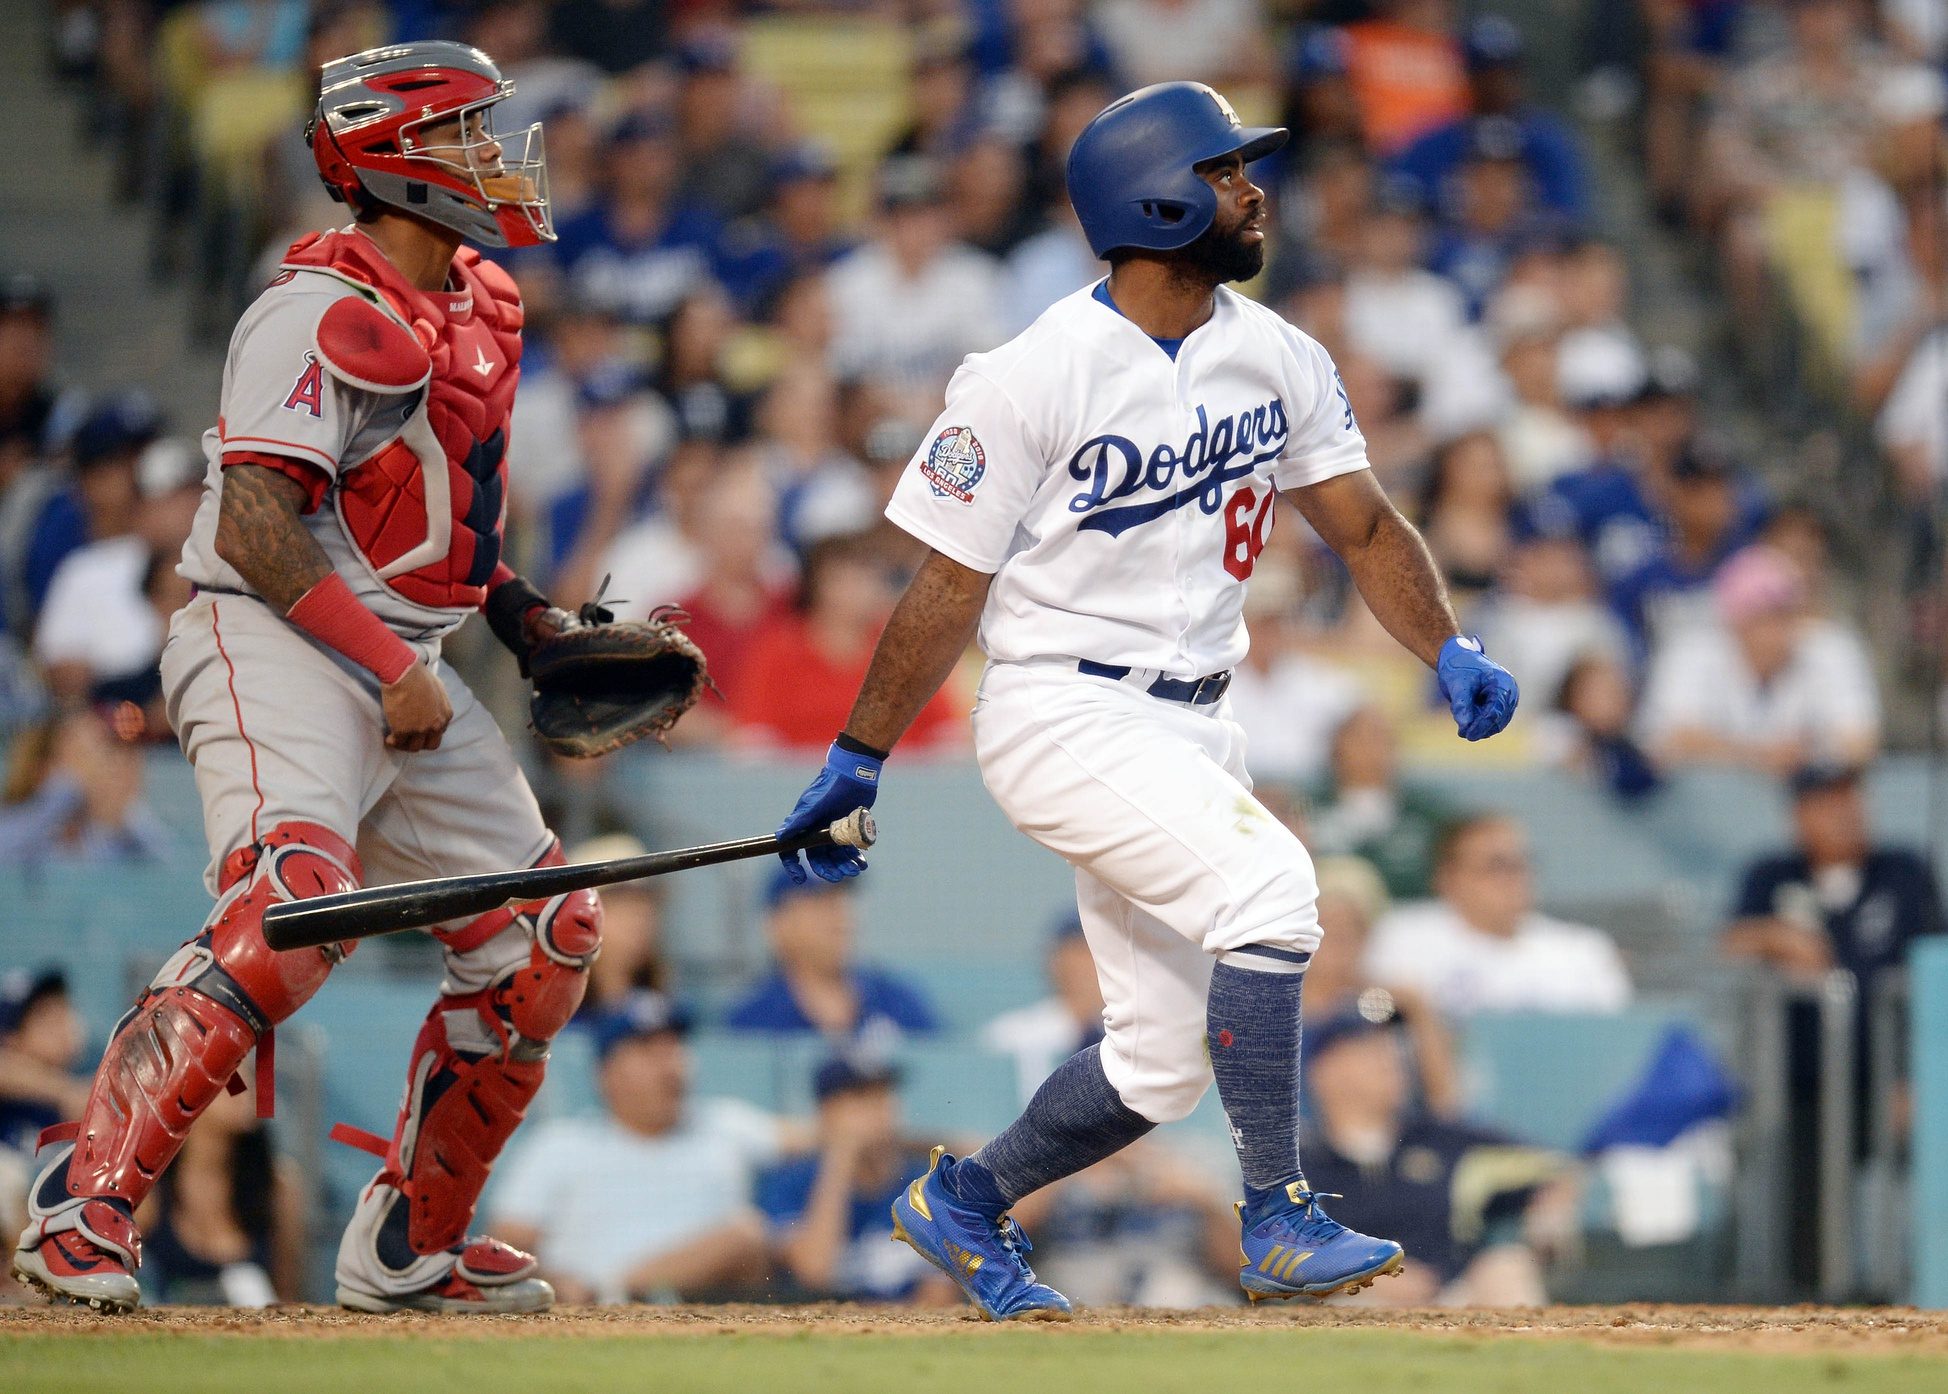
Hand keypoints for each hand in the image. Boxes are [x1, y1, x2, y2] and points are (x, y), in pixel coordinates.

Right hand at [381, 661, 453, 751]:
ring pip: (414, 747)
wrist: (404, 674)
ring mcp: (420, 730)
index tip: (419, 731)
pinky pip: (398, 743)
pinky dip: (393, 742)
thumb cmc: (419, 675)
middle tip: (409, 739)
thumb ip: (437, 702)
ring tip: (397, 740)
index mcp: (445, 715)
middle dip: (420, 743)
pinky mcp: (404, 731)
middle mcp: (436, 725)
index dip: (429, 733)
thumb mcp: (437, 688)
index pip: (440, 732)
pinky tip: (389, 738)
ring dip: (405, 745)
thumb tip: (432, 705)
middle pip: (431, 744)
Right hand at [777, 740, 880, 883]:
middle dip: (827, 870)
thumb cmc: (831, 787)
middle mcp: (816, 830)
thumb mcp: (814, 805)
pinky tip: (862, 863)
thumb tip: (779, 837)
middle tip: (839, 877)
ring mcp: (833, 830)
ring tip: (856, 869)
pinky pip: (850, 849)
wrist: (855, 774)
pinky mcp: (848, 828)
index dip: (793, 866)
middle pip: (818, 858)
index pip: (792, 851)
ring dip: (844, 865)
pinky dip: (856, 857)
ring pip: (836, 856)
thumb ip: (799, 821)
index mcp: (804, 826)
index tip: (801, 879)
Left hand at [1436, 636, 1518, 740]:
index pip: (1496, 711)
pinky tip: (1465, 716)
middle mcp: (1509, 694)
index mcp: (1504, 684)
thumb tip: (1465, 726)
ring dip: (1478, 726)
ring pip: (1494, 724)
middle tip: (1461, 733)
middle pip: (1498, 720)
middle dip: (1479, 728)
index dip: (1482, 725)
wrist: (1459, 660)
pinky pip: (1490, 722)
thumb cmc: (1459, 668)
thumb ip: (1461, 704)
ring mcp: (1506, 701)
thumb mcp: (1458, 683)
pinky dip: (1478, 723)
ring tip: (1460, 715)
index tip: (1468, 735)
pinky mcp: (1499, 707)